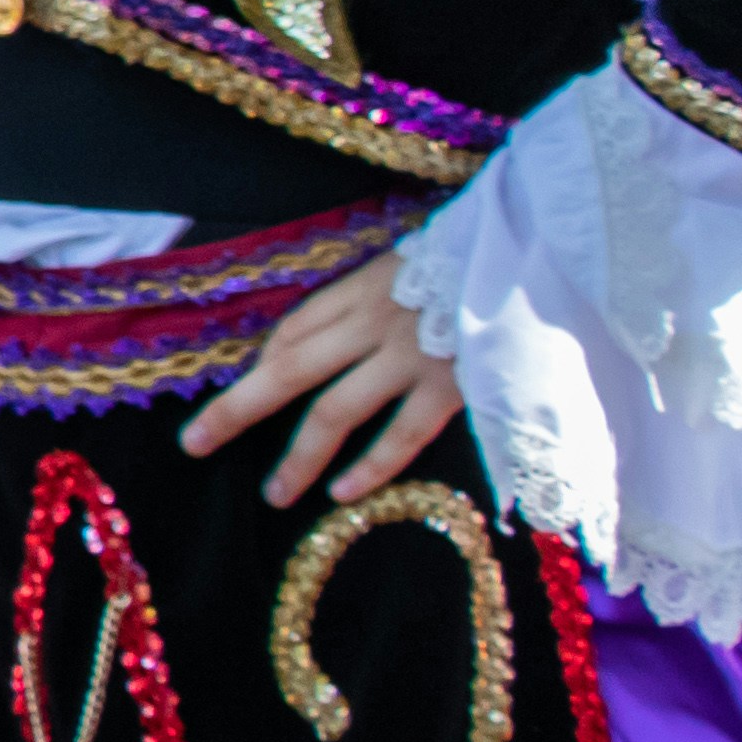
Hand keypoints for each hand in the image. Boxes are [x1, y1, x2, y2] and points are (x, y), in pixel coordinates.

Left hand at [179, 254, 464, 506]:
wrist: (547, 247)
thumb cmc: (485, 255)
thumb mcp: (417, 260)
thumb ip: (380, 296)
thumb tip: (340, 336)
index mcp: (364, 286)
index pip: (294, 331)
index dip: (262, 365)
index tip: (243, 394)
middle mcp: (375, 320)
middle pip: (288, 369)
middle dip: (237, 409)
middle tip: (194, 444)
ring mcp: (411, 354)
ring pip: (335, 411)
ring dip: (299, 456)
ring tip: (274, 493)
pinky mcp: (454, 384)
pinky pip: (401, 433)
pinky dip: (370, 465)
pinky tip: (342, 494)